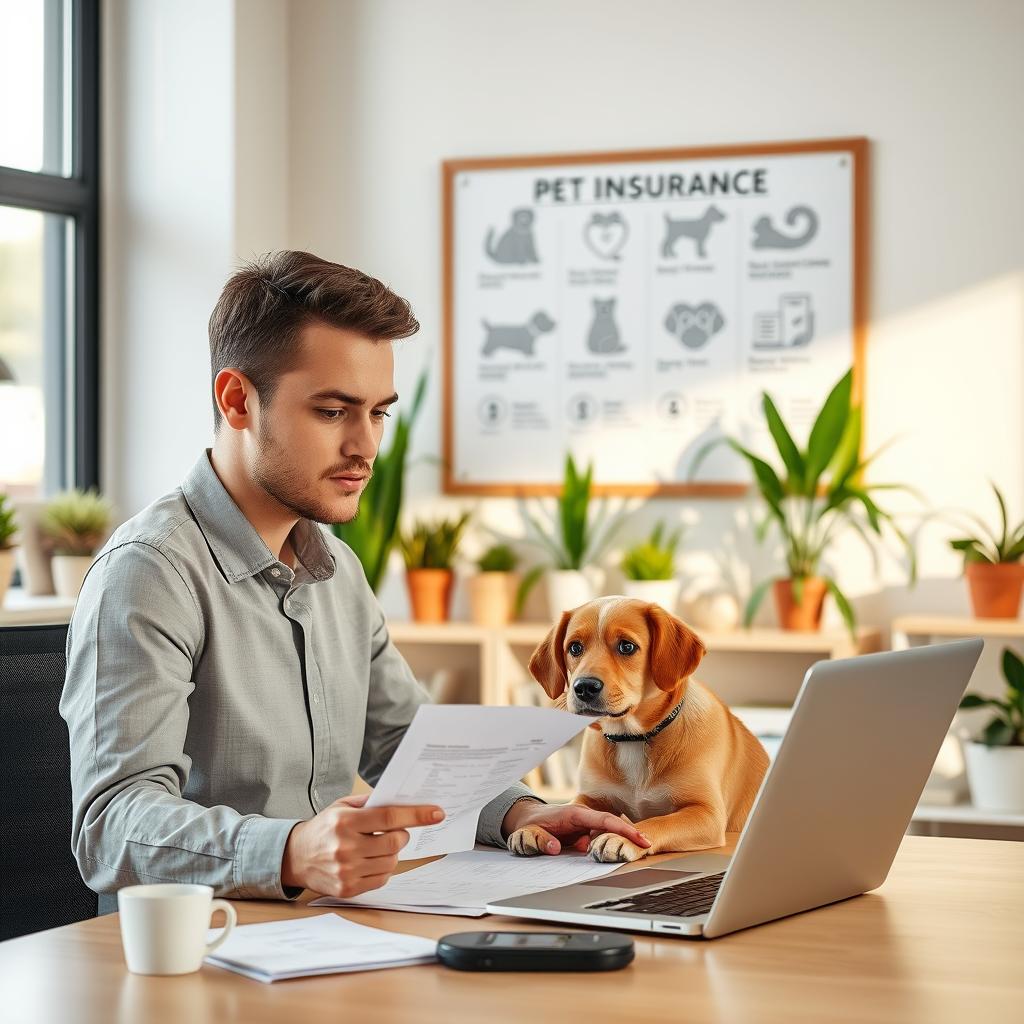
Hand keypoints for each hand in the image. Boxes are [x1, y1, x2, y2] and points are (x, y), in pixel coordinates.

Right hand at [281, 793, 444, 896]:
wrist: (296, 857)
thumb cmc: (324, 828)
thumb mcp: (342, 806)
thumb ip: (371, 802)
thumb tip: (402, 799)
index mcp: (345, 822)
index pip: (389, 817)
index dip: (416, 815)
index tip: (436, 813)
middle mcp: (345, 847)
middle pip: (394, 843)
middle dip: (401, 836)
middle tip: (395, 832)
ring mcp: (346, 871)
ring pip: (391, 863)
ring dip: (392, 853)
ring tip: (378, 846)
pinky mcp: (348, 889)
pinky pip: (382, 879)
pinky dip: (383, 869)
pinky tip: (370, 861)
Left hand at [502, 800, 650, 856]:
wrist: (527, 821)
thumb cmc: (529, 825)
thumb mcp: (527, 833)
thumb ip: (538, 840)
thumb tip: (554, 848)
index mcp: (574, 814)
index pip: (604, 820)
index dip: (623, 828)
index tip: (640, 838)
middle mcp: (584, 819)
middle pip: (612, 826)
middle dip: (631, 835)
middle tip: (649, 847)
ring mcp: (586, 827)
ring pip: (609, 835)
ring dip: (622, 843)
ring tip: (639, 854)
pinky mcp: (585, 835)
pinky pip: (602, 841)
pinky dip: (612, 848)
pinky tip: (622, 857)